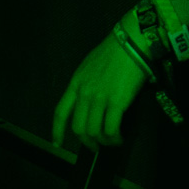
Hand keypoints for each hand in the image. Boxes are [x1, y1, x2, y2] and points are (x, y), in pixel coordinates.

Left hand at [52, 23, 148, 149]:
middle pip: (79, 128)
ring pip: (94, 131)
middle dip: (87, 142)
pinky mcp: (117, 102)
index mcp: (75, 83)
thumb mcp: (89, 66)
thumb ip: (85, 84)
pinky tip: (120, 138)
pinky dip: (115, 138)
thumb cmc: (113, 51)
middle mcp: (84, 93)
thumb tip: (91, 102)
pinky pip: (111, 129)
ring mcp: (99, 98)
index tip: (58, 144)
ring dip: (103, 141)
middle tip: (96, 146)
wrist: (131, 42)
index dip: (57, 131)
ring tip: (112, 141)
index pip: (61, 112)